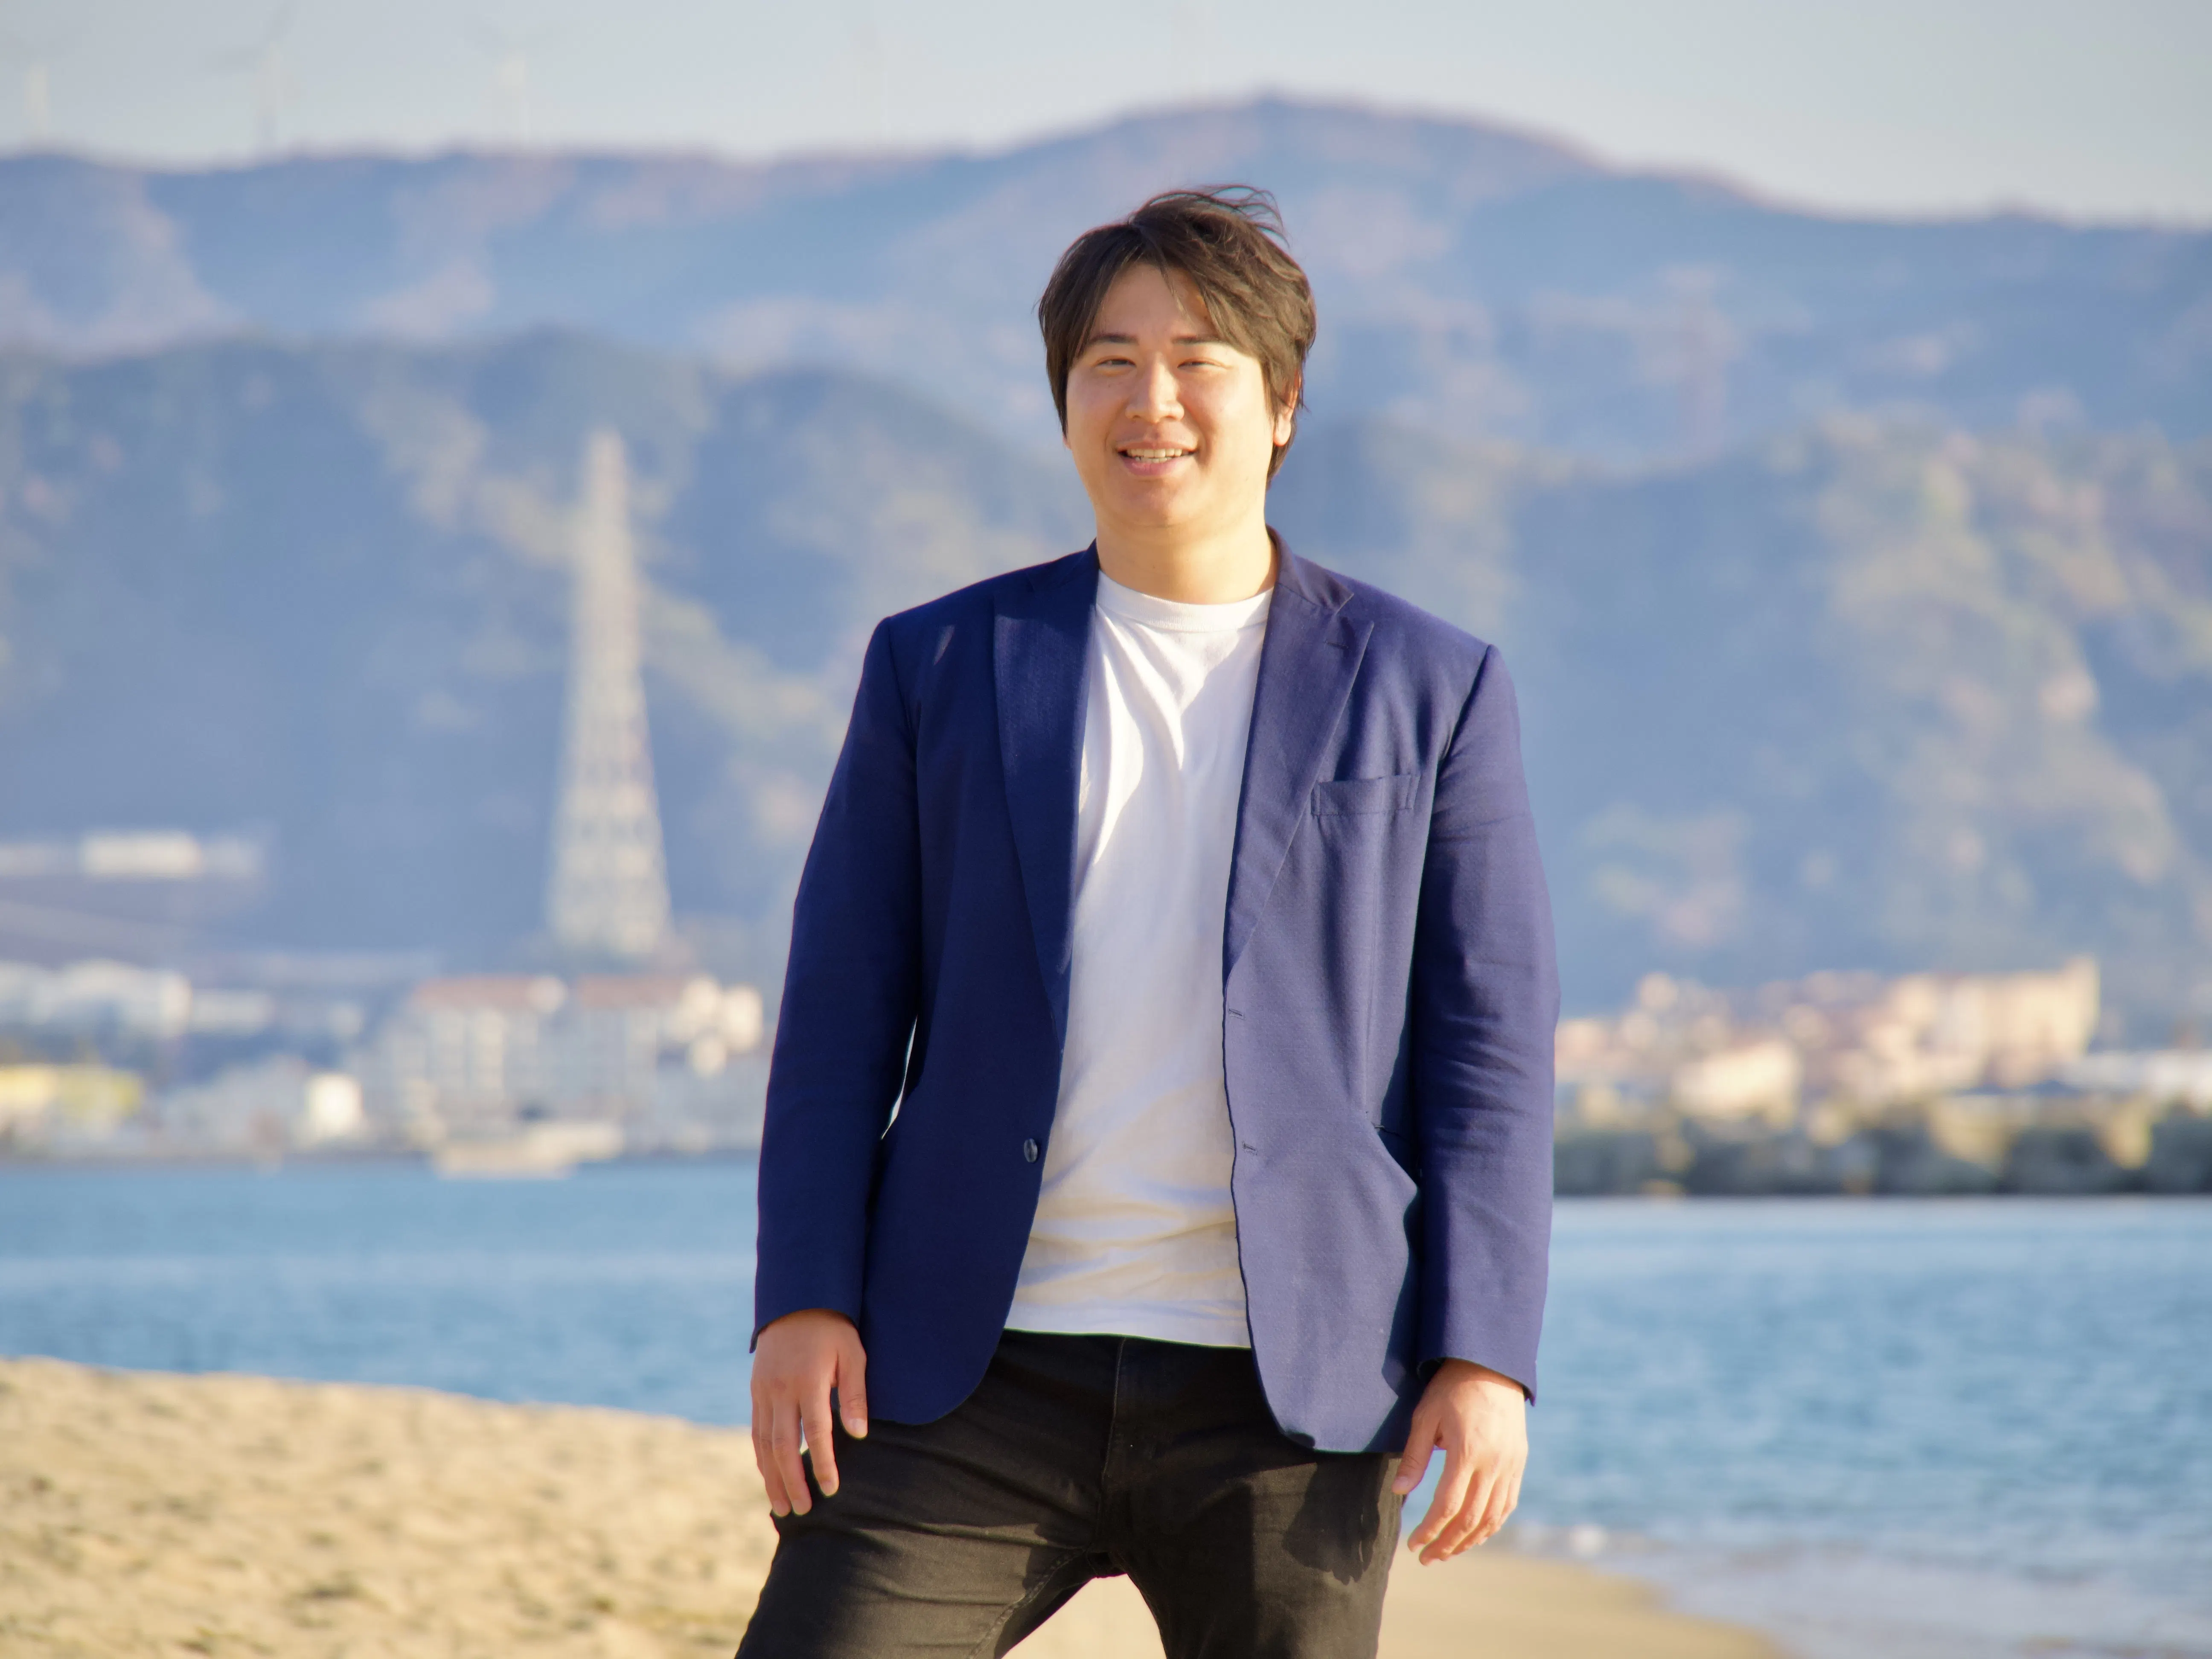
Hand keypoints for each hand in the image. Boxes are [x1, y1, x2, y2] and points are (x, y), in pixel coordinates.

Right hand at [749, 1309, 868, 1516]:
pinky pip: (755, 1430)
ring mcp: (763, 1390)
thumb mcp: (853, 1353)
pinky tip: (768, 1476)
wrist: (797, 1300)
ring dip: (771, 1477)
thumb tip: (858, 1434)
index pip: (815, 1432)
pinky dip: (761, 1457)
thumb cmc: (834, 1329)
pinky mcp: (756, 1390)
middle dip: (792, 1481)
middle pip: (783, 1445)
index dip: (822, 1463)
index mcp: (808, 1380)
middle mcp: (780, 1388)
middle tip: (803, 1510)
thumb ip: (855, 1394)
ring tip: (782, 1507)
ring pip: (763, 1443)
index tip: (831, 1489)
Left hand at [1392, 1359, 1526, 1563]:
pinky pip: (1508, 1504)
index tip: (1412, 1544)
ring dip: (1469, 1541)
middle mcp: (1494, 1463)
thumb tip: (1398, 1492)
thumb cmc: (1451, 1387)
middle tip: (1427, 1557)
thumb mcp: (1425, 1415)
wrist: (1492, 1364)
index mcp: (1467, 1451)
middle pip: (1470, 1519)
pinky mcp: (1519, 1462)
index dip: (1429, 1530)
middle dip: (1446, 1544)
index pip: (1447, 1505)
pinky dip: (1491, 1525)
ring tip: (1448, 1553)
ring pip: (1492, 1517)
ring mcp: (1511, 1464)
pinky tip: (1475, 1534)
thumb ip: (1415, 1456)